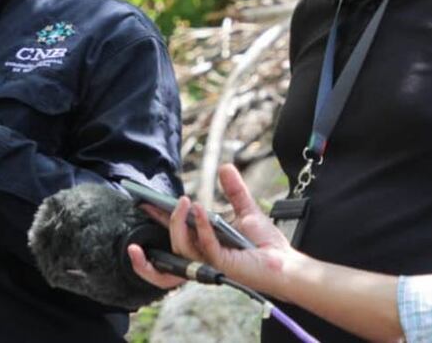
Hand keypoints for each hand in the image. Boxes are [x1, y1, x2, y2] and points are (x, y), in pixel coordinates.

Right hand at [128, 164, 294, 294]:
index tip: (146, 200)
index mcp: (206, 240)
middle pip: (174, 238)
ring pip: (182, 245)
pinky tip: (201, 210)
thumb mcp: (247, 210)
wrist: (285, 263)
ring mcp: (211, 259)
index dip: (160, 215)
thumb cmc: (266, 244)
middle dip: (161, 219)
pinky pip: (205, 245)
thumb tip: (225, 167)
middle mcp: (205, 251)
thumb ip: (234, 191)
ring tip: (184, 201)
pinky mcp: (222, 264)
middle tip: (152, 201)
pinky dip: (201, 227)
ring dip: (178, 223)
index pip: (178, 228)